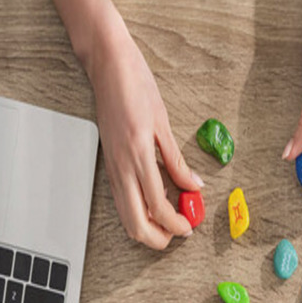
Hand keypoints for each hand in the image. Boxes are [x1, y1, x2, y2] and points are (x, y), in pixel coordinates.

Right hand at [86, 20, 202, 248]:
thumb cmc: (135, 86)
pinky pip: (121, 199)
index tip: (191, 226)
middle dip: (159, 237)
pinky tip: (154, 205)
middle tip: (180, 232)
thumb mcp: (164, 124)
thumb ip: (177, 162)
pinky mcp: (109, 163)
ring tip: (170, 222)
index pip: (157, 207)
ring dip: (147, 227)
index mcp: (138, 156)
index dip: (176, 224)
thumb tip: (194, 186)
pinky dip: (137, 211)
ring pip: (124, 215)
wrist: (106, 64)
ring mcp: (111, 166)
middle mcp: (121, 166)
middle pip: (136, 223)